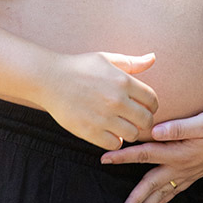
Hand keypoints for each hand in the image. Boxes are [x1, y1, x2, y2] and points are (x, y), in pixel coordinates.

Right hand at [40, 52, 158, 149]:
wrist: (49, 79)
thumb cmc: (80, 67)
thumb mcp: (107, 59)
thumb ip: (132, 62)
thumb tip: (153, 58)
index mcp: (123, 82)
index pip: (152, 100)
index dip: (151, 105)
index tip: (145, 107)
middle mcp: (117, 101)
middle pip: (146, 121)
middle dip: (144, 121)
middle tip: (135, 120)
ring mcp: (104, 118)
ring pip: (132, 135)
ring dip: (129, 132)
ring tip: (121, 126)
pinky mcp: (90, 131)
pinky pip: (114, 144)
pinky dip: (114, 140)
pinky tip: (108, 132)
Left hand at [100, 107, 202, 202]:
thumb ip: (178, 127)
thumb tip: (154, 131)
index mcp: (179, 152)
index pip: (145, 154)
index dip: (123, 156)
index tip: (105, 159)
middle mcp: (182, 167)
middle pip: (152, 185)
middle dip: (135, 201)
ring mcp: (190, 173)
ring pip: (164, 194)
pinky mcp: (196, 174)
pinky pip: (176, 192)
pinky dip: (164, 201)